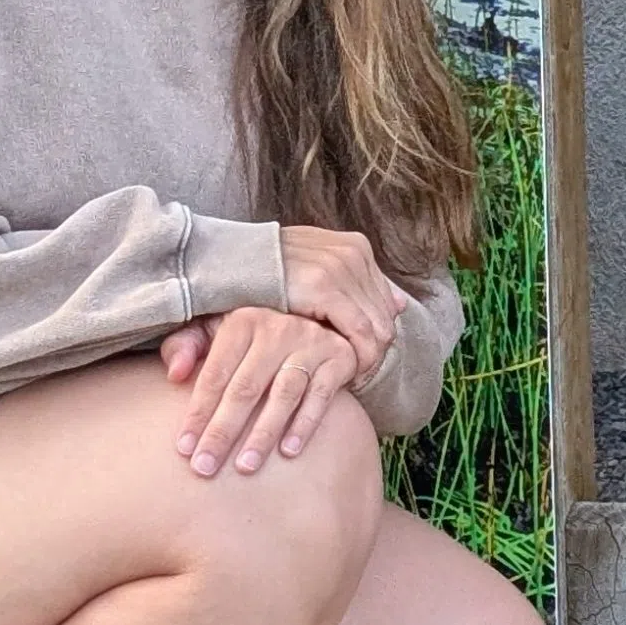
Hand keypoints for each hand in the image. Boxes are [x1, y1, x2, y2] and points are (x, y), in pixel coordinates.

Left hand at [161, 306, 358, 477]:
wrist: (318, 321)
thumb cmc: (254, 339)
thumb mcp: (217, 331)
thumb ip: (187, 346)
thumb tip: (173, 374)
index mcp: (242, 322)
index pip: (215, 373)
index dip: (198, 412)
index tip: (184, 448)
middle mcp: (277, 329)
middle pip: (246, 388)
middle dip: (223, 431)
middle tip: (204, 467)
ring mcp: (311, 343)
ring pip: (284, 394)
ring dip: (263, 434)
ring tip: (244, 466)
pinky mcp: (339, 358)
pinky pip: (321, 395)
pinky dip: (305, 424)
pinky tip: (289, 452)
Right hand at [279, 226, 408, 369]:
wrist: (224, 262)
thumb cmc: (267, 276)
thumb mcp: (317, 272)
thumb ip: (358, 286)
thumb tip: (401, 305)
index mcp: (355, 247)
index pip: (386, 301)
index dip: (377, 334)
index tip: (362, 358)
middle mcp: (353, 253)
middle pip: (385, 316)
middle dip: (375, 350)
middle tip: (357, 374)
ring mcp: (339, 266)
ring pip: (378, 328)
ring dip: (368, 359)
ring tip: (351, 378)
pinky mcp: (323, 286)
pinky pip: (359, 332)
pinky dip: (358, 357)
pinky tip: (346, 375)